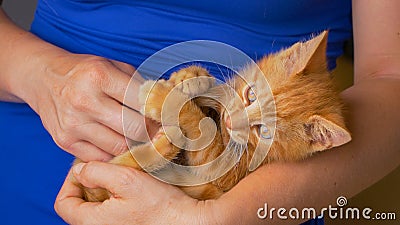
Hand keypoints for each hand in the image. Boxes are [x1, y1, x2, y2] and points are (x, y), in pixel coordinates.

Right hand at [26, 53, 157, 160]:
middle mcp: (85, 101)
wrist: (44, 78)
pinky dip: (114, 154)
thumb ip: (139, 84)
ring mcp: (73, 124)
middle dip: (151, 133)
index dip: (160, 113)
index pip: (142, 102)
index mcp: (100, 76)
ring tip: (140, 139)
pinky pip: (101, 157)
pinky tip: (119, 144)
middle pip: (133, 129)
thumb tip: (166, 106)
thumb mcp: (113, 66)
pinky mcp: (64, 141)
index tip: (169, 120)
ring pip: (119, 147)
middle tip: (158, 133)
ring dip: (134, 146)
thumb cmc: (85, 72)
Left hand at [55, 162, 222, 224]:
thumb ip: (95, 172)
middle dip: (88, 182)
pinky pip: (110, 210)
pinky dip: (114, 195)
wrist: (185, 221)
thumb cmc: (159, 205)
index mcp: (91, 222)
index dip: (70, 180)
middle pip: (78, 204)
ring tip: (119, 174)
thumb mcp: (125, 180)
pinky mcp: (125, 224)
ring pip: (95, 206)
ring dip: (103, 187)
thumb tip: (79, 169)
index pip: (63, 202)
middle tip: (105, 167)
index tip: (86, 166)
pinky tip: (130, 185)